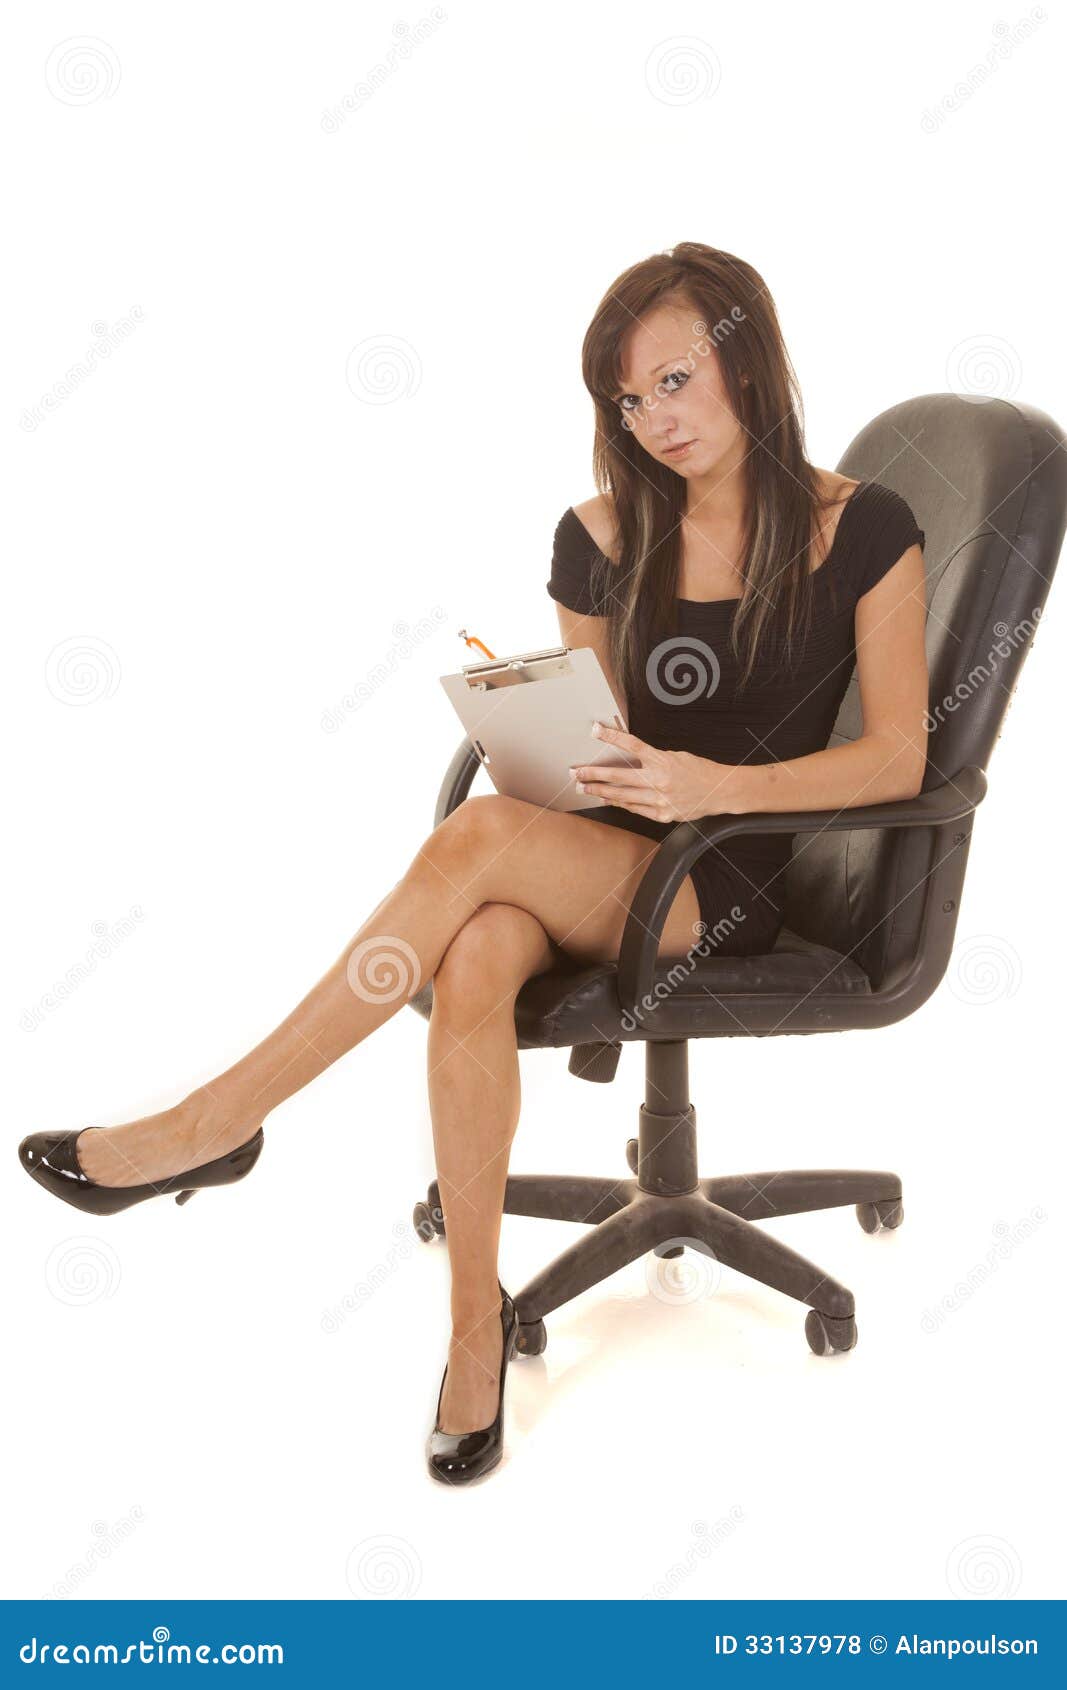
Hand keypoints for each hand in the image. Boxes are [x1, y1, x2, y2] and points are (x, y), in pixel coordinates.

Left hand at [570, 722, 738, 822]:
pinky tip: (608, 800)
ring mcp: (659, 800)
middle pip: (618, 777)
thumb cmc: (698, 771)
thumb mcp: (676, 756)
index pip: (631, 745)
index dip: (611, 736)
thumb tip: (631, 757)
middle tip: (576, 773)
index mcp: (662, 761)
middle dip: (594, 774)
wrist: (719, 791)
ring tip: (585, 788)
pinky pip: (634, 809)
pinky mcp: (661, 814)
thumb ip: (653, 758)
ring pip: (622, 796)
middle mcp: (659, 781)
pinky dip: (620, 803)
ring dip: (600, 792)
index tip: (595, 730)